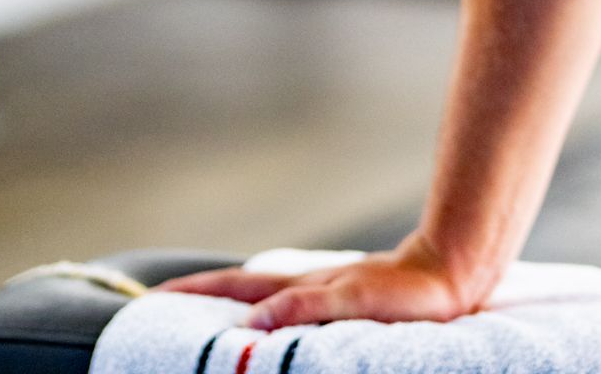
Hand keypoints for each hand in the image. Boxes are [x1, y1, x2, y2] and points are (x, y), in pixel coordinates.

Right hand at [157, 231, 484, 330]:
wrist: (449, 274)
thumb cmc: (404, 290)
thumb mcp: (348, 300)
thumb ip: (300, 311)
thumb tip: (249, 326)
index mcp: (298, 289)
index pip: (233, 290)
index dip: (193, 295)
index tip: (152, 299)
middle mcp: (302, 288)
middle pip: (239, 292)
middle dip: (199, 299)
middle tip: (159, 309)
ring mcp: (319, 292)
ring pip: (262, 299)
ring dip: (228, 307)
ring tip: (200, 321)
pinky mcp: (340, 303)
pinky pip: (289, 310)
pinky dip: (265, 316)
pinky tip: (266, 326)